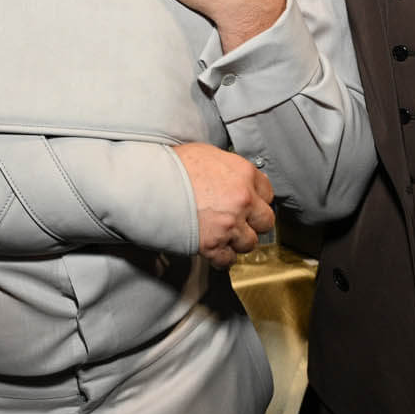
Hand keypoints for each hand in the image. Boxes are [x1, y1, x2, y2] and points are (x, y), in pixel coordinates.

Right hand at [174, 143, 274, 269]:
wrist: (147, 183)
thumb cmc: (171, 165)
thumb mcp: (207, 153)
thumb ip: (228, 168)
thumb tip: (234, 178)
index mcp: (243, 173)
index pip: (268, 193)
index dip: (256, 200)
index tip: (247, 204)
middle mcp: (242, 199)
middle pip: (266, 221)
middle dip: (253, 223)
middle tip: (238, 222)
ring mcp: (229, 224)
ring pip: (250, 243)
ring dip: (237, 241)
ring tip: (221, 235)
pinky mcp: (212, 244)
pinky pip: (228, 260)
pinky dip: (220, 257)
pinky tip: (212, 249)